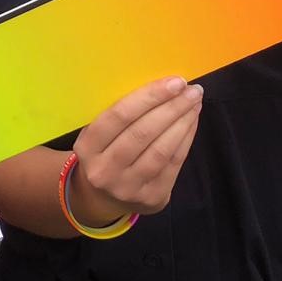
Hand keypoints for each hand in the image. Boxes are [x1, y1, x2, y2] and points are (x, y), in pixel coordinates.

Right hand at [68, 76, 202, 226]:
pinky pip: (173, 165)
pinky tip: (191, 122)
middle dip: (171, 107)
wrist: (101, 197)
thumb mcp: (96, 135)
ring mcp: (130, 187)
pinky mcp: (153, 198)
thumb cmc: (102, 152)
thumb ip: (117, 118)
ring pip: (161, 150)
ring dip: (182, 123)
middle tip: (192, 89)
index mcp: (87, 147)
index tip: (173, 82)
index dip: (149, 97)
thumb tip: (157, 87)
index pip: (119, 116)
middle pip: (143, 133)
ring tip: (194, 103)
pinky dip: (185, 140)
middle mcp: (106, 170)